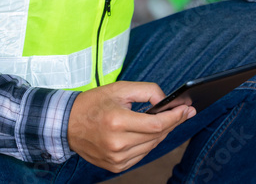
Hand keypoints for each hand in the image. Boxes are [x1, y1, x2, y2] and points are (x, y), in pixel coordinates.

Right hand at [67, 81, 193, 172]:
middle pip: (157, 135)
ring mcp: (116, 158)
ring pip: (151, 146)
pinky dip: (148, 143)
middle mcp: (117, 143)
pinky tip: (149, 132)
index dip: (175, 117)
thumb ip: (148, 91)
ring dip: (161, 133)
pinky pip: (141, 154)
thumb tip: (167, 101)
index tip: (187, 109)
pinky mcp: (115, 166)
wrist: (67, 124)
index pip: (156, 124)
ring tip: (168, 120)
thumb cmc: (94, 104)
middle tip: (184, 112)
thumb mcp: (120, 89)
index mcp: (117, 122)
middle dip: (173, 122)